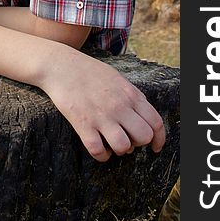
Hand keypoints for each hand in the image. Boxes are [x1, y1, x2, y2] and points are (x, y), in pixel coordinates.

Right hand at [40, 46, 165, 161]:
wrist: (61, 66)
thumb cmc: (89, 71)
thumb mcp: (117, 78)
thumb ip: (132, 96)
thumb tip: (143, 116)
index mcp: (130, 94)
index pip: (156, 122)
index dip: (158, 139)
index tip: (155, 147)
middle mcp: (119, 106)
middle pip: (144, 137)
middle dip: (138, 142)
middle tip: (127, 138)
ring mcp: (101, 116)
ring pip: (123, 147)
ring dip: (119, 149)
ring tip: (111, 142)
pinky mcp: (83, 124)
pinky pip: (98, 151)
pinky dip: (101, 155)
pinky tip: (98, 147)